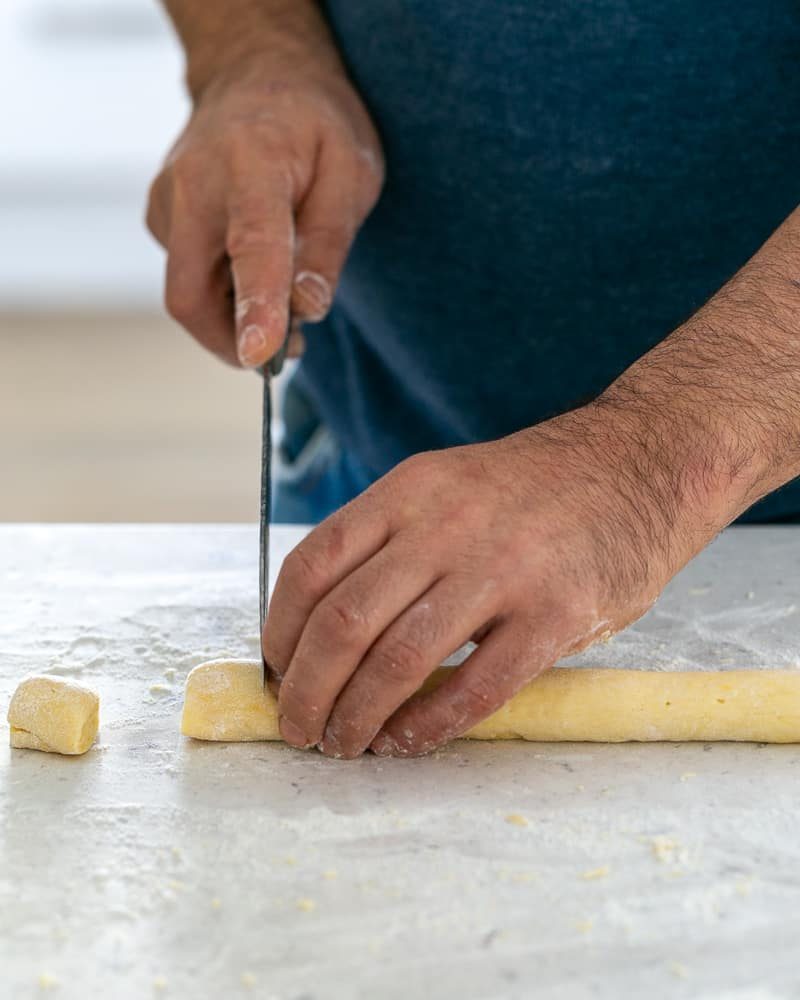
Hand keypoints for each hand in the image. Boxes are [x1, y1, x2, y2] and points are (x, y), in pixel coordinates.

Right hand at [146, 50, 383, 366]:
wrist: (255, 72)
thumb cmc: (313, 124)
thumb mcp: (351, 172)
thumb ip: (329, 242)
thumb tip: (308, 308)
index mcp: (251, 163)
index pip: (251, 247)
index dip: (255, 308)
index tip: (260, 355)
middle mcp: (192, 185)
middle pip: (190, 295)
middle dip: (234, 342)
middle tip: (291, 347)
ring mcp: (166, 203)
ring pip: (189, 294)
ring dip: (234, 318)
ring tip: (285, 295)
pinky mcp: (160, 220)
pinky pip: (190, 278)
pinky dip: (224, 293)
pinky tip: (255, 265)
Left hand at [263, 402, 720, 757]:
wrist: (640, 462)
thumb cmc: (534, 489)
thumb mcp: (448, 484)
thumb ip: (392, 539)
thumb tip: (326, 626)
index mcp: (409, 490)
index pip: (312, 566)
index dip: (280, 631)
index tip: (277, 671)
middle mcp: (445, 526)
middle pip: (343, 623)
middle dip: (306, 690)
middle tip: (299, 727)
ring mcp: (502, 569)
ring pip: (399, 660)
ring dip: (357, 716)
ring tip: (344, 743)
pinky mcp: (555, 613)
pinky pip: (476, 687)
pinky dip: (429, 726)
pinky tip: (408, 741)